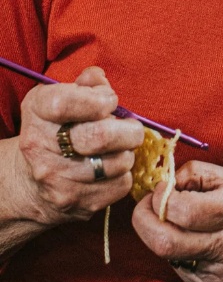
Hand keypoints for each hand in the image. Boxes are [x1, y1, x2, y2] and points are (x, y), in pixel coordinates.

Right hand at [9, 65, 142, 227]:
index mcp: (37, 113)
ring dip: (127, 153)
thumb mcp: (65, 97)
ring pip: (118, 162)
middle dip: (128, 129)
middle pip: (100, 137)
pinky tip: (111, 169)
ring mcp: (57, 180)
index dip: (100, 99)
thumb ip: (87, 83)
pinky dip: (125, 175)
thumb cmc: (59, 129)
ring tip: (117, 149)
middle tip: (130, 128)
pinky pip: (121, 185)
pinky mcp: (76, 204)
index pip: (66, 103)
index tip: (110, 102)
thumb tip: (98, 78)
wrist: (32, 183)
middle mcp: (41, 148)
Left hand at [132, 161, 222, 281]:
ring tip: (175, 217)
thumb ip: (209, 175)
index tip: (162, 186)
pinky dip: (178, 249)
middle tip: (146, 204)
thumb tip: (174, 176)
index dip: (161, 197)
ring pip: (169, 257)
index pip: (183, 211)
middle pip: (166, 243)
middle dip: (144, 221)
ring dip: (162, 234)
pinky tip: (194, 236)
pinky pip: (182, 268)